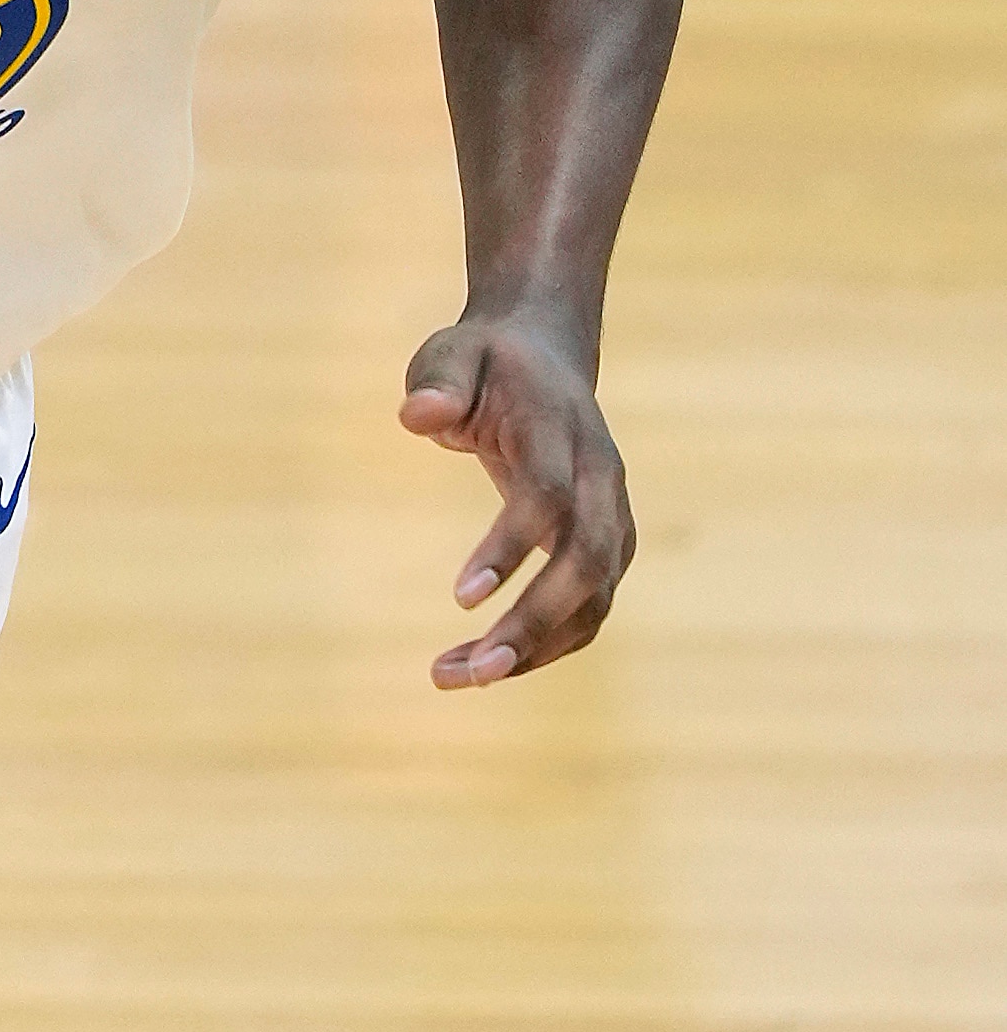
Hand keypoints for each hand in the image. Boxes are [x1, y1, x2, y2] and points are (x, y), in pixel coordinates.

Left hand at [398, 313, 633, 688]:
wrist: (546, 357)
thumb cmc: (487, 362)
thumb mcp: (451, 353)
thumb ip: (438, 381)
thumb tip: (419, 415)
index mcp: (562, 431)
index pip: (548, 497)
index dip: (510, 548)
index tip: (459, 599)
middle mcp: (600, 478)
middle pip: (585, 562)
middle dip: (534, 623)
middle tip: (472, 670)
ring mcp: (612, 515)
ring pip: (594, 601)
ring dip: (534, 649)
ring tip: (458, 678)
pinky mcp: (607, 546)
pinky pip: (587, 611)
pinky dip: (542, 646)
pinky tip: (479, 666)